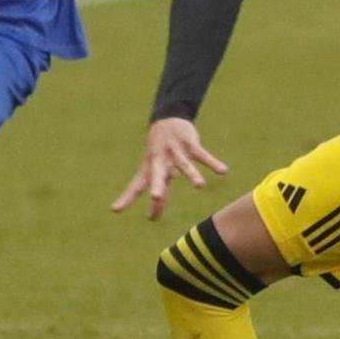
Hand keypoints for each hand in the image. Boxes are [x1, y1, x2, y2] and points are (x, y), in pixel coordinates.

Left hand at [111, 117, 228, 220]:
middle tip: (156, 196)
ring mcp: (175, 152)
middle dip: (158, 185)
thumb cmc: (159, 153)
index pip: (137, 185)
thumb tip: (151, 219)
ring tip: (200, 186)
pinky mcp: (190, 144)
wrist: (167, 119)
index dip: (127, 197)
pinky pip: (202, 155)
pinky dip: (213, 163)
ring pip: (184, 164)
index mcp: (149, 168)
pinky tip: (223, 171)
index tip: (116, 209)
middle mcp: (160, 161)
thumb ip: (158, 195)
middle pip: (158, 175)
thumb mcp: (155, 171)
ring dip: (192, 174)